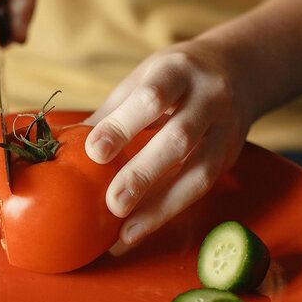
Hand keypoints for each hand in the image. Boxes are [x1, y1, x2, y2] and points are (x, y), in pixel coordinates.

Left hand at [83, 39, 252, 253]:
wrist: (238, 69)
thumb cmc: (173, 77)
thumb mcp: (143, 79)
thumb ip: (112, 112)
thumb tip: (64, 146)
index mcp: (178, 71)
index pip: (153, 97)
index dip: (124, 125)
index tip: (94, 151)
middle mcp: (209, 98)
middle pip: (179, 138)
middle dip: (144, 173)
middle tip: (113, 203)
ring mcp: (225, 129)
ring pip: (198, 172)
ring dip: (161, 206)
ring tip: (125, 233)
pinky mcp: (229, 156)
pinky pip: (201, 188)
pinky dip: (167, 212)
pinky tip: (138, 232)